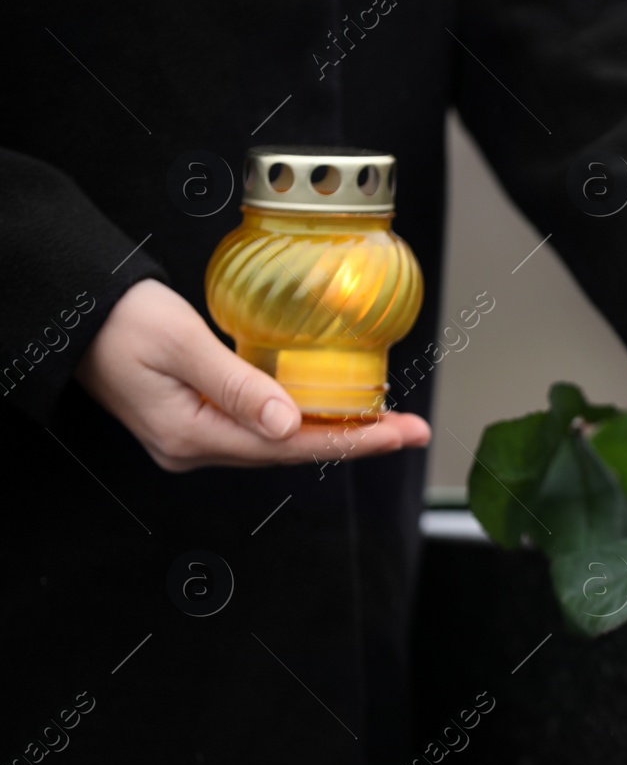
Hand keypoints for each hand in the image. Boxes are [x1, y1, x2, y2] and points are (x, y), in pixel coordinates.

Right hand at [76, 279, 429, 471]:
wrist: (75, 313)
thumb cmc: (121, 319)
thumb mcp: (181, 344)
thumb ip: (236, 385)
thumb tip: (290, 425)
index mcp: (191, 436)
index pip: (290, 448)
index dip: (352, 441)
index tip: (401, 434)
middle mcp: (195, 447)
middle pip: (292, 451)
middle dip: (355, 440)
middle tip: (412, 430)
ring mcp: (195, 438)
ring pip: (280, 443)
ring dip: (334, 432)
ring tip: (387, 423)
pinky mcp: (196, 420)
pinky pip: (262, 428)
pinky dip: (304, 420)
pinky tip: (334, 411)